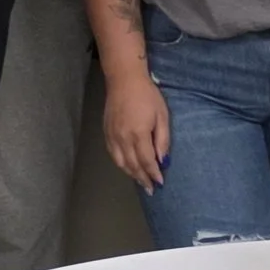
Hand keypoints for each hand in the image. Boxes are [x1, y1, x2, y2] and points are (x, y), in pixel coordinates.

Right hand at [101, 71, 170, 191]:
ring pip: (121, 163)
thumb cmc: (147, 95)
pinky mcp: (107, 133)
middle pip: (133, 165)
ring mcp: (112, 136)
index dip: (153, 174)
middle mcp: (123, 138)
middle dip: (143, 178)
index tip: (160, 183)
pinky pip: (113, 154)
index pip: (146, 161)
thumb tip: (163, 160)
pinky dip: (121, 164)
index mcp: (138, 134)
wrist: (124, 80)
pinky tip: (128, 168)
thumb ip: (162, 140)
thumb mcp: (162, 115)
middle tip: (151, 189)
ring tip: (141, 182)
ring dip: (131, 174)